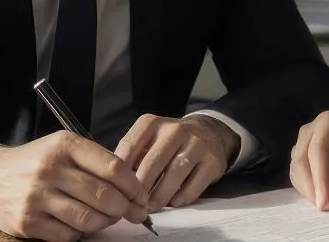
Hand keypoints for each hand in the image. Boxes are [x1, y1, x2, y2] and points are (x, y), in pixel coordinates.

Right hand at [0, 131, 148, 241]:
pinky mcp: (27, 221)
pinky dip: (80, 234)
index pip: (113, 167)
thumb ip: (95, 161)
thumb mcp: (63, 148)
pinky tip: (79, 225)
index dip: (134, 185)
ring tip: (107, 218)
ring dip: (105, 223)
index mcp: (65, 145)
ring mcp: (37, 197)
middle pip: (105, 196)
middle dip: (125, 208)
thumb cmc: (37, 162)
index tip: (141, 196)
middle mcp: (50, 169)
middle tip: (132, 212)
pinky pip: (68, 235)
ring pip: (89, 219)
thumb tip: (133, 186)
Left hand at [115, 114, 237, 211]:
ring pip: (174, 175)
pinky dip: (180, 198)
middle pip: (152, 163)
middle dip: (140, 188)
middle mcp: (176, 129)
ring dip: (159, 196)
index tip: (117, 189)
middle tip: (134, 203)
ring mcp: (197, 144)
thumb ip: (133, 155)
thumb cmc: (171, 142)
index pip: (129, 146)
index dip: (121, 172)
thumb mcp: (150, 139)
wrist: (210, 133)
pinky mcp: (212, 162)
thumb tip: (116, 183)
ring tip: (152, 206)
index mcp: (153, 123)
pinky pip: (193, 186)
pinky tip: (173, 202)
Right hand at [289, 111, 328, 209]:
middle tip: (324, 206)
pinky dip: (308, 189)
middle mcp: (311, 130)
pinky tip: (323, 195)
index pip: (317, 151)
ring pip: (297, 170)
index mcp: (328, 122)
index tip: (323, 201)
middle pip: (301, 161)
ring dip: (308, 190)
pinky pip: (299, 176)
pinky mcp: (302, 157)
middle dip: (310, 187)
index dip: (318, 178)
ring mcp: (304, 143)